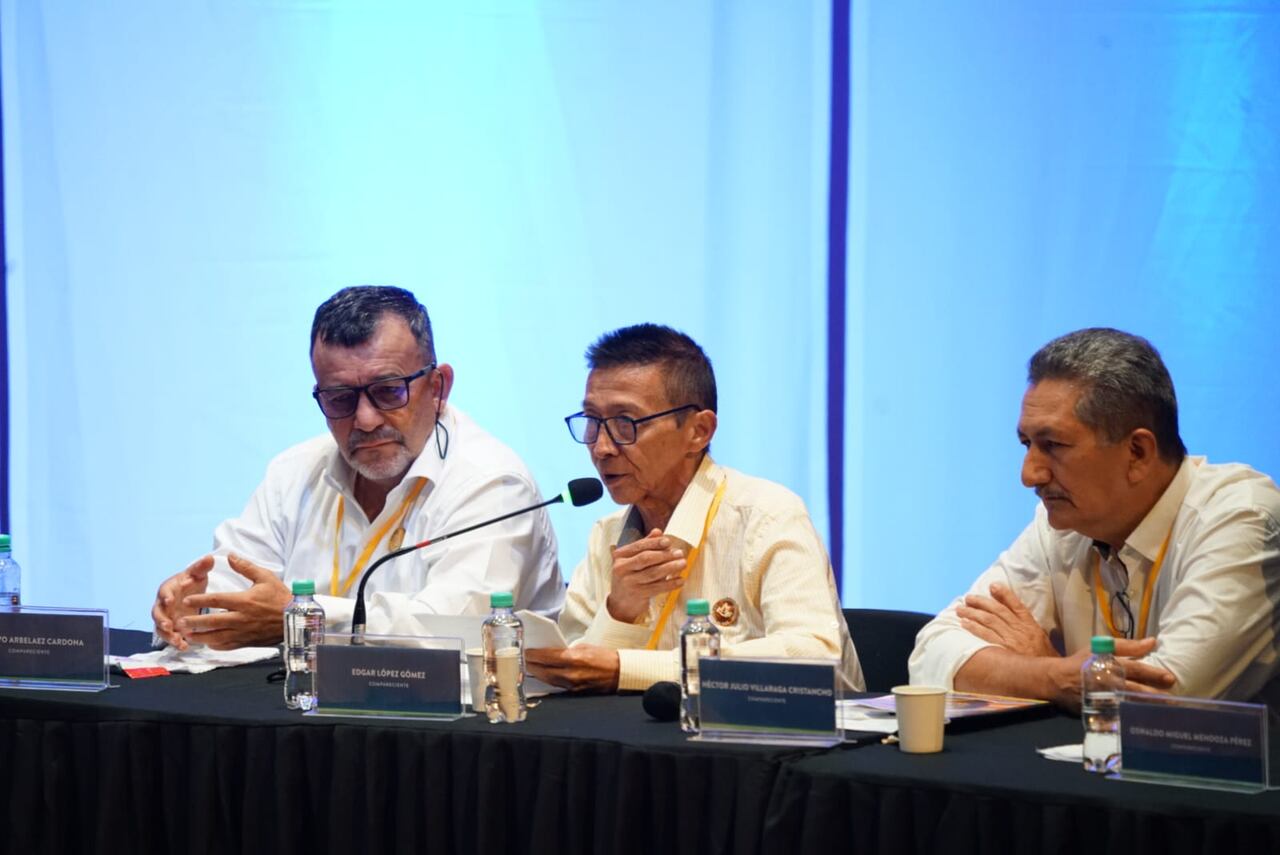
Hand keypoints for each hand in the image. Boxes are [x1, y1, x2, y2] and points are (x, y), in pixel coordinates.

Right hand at [151, 556, 213, 650]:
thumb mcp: (197, 573)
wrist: (191, 591)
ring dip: (168, 635)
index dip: (165, 596)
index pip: (164, 591)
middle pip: (157, 613)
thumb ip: (201, 567)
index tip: (169, 600)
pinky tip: (185, 646)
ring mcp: (166, 616)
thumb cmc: (192, 581)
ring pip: (161, 628)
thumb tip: (209, 558)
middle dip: (161, 620)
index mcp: (168, 589)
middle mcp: (163, 604)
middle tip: (168, 626)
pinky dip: (175, 642)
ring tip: (179, 641)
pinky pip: (170, 636)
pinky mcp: (171, 627)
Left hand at [176, 554, 292, 649]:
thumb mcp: (265, 577)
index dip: (199, 600)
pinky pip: (227, 646)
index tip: (186, 600)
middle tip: (180, 621)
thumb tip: (230, 556)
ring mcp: (243, 632)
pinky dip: (215, 645)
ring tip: (187, 635)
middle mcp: (241, 618)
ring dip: (200, 636)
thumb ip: (246, 567)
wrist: (295, 619)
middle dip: (194, 621)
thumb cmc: (280, 597)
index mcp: (244, 601)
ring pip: (217, 636)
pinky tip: (207, 643)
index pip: (216, 600)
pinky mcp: (247, 641)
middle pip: (212, 621)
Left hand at [526, 644, 619, 692]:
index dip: (533, 654)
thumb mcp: (585, 647)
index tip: (526, 651)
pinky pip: (556, 685)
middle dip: (532, 665)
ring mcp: (572, 685)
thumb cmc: (605, 657)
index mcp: (574, 659)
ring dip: (538, 673)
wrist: (620, 673)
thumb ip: (567, 650)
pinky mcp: (574, 692)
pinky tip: (544, 675)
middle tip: (523, 659)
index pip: (547, 657)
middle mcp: (571, 673)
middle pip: (544, 670)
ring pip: (548, 680)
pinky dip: (548, 679)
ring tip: (530, 667)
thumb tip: (552, 652)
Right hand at [605, 529, 685, 622]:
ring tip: (682, 563)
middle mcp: (622, 568)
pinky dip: (670, 583)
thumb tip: (658, 532)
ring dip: (670, 567)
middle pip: (645, 558)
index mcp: (620, 556)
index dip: (654, 543)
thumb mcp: (632, 560)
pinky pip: (657, 588)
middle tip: (679, 553)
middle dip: (664, 555)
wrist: (620, 602)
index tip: (668, 541)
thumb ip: (644, 546)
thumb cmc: (629, 577)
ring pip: (653, 573)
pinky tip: (680, 580)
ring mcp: (629, 582)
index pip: (638, 546)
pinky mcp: (638, 595)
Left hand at [957, 582, 1056, 657]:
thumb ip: (1029, 629)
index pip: (1016, 605)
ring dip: (973, 613)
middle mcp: (1020, 629)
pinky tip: (964, 623)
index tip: (993, 586)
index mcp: (1031, 626)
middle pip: (998, 610)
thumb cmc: (1045, 660)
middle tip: (968, 598)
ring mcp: (1011, 639)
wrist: (1049, 676)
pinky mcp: (1004, 650)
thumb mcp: (1041, 640)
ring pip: (989, 620)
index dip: (1004, 594)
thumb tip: (1014, 620)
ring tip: (961, 609)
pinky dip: (974, 628)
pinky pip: (986, 636)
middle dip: (981, 602)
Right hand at [1044, 637, 1176, 709]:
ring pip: (1130, 703)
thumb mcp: (1099, 648)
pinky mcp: (1100, 710)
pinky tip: (1144, 720)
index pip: (1135, 669)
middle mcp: (1108, 683)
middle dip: (1155, 694)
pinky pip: (1120, 715)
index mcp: (1109, 666)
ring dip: (1147, 706)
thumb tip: (1152, 642)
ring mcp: (1104, 698)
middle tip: (1173, 698)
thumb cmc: (1081, 662)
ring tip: (1164, 710)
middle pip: (1135, 689)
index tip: (1170, 678)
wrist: (1057, 680)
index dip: (1153, 674)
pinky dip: (1132, 716)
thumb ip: (1127, 646)